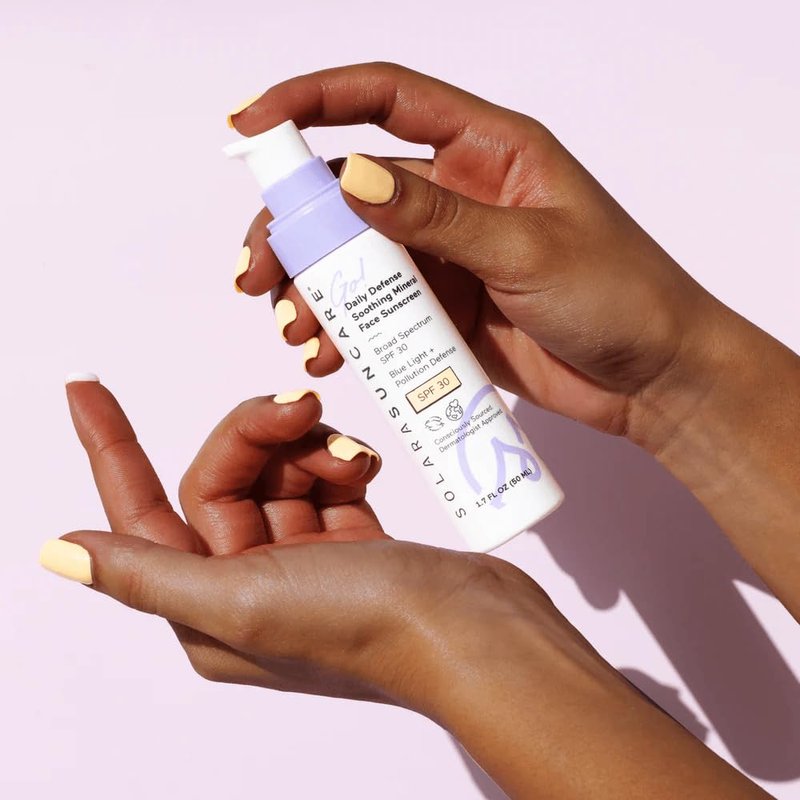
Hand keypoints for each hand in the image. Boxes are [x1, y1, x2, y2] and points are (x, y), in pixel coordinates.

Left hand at [41, 378, 548, 706]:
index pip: (139, 514)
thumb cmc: (363, 626)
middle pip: (225, 476)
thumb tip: (61, 554)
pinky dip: (341, 460)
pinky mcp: (348, 540)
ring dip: (311, 447)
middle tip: (303, 409)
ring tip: (350, 456)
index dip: (111, 447)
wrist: (473, 631)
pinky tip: (366, 466)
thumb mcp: (241, 601)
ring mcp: (301, 562)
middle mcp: (246, 587)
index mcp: (207, 608)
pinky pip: (324, 476)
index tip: (86, 388)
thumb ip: (147, 574)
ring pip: (279, 467)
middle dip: (260, 433)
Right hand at [230, 62, 721, 444]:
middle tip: (256, 275)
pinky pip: (380, 310)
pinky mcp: (446, 309)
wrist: (654, 380)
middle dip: (295, 228)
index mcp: (489, 151)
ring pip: (357, 257)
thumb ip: (438, 218)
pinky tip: (329, 354)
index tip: (251, 125)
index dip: (313, 100)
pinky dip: (348, 329)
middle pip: (350, 190)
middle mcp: (459, 196)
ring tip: (297, 330)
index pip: (387, 100)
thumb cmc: (621, 297)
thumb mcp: (528, 249)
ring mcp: (448, 257)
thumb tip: (350, 177)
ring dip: (315, 289)